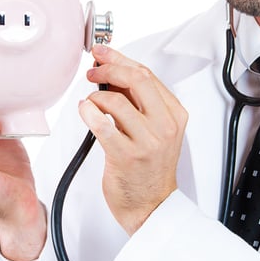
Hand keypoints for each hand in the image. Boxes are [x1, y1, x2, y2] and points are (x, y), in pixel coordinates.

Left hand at [80, 45, 187, 235]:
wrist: (151, 206)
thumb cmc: (149, 168)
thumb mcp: (154, 129)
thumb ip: (138, 102)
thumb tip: (113, 74)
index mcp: (174, 114)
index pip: (147, 75)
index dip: (121, 60)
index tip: (103, 54)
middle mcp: (164, 126)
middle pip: (136, 80)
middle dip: (109, 68)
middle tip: (93, 70)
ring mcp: (147, 141)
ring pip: (116, 101)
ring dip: (96, 96)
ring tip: (90, 102)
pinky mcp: (126, 156)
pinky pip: (102, 125)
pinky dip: (89, 112)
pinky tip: (85, 111)